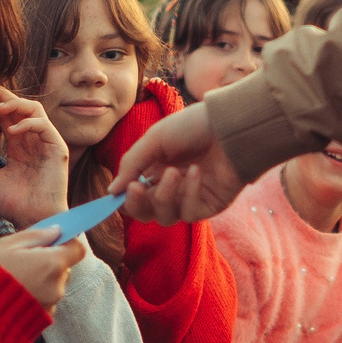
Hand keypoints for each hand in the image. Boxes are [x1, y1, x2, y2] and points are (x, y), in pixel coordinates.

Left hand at [0, 83, 70, 228]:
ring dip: (15, 105)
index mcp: (18, 146)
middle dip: (3, 95)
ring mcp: (46, 143)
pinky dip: (27, 123)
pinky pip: (44, 126)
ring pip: (34, 110)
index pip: (7, 117)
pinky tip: (11, 131)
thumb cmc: (12, 204)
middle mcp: (33, 141)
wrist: (31, 219)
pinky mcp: (57, 148)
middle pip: (20, 108)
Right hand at [0, 224, 87, 310]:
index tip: (52, 241)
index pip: (77, 250)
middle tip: (24, 260)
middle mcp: (56, 287)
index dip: (66, 243)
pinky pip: (44, 302)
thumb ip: (37, 235)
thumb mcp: (8, 244)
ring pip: (53, 285)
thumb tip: (56, 231)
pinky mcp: (40, 321)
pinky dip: (34, 297)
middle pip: (64, 268)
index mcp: (51, 265)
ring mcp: (49, 306)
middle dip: (50, 262)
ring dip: (41, 280)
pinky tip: (14, 295)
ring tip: (15, 280)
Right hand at [109, 103, 246, 225]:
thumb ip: (132, 165)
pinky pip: (189, 212)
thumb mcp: (155, 139)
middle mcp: (170, 188)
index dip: (123, 199)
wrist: (230, 125)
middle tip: (137, 187)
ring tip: (174, 172)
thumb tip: (112, 192)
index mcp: (154, 170)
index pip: (133, 196)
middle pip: (145, 213)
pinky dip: (189, 193)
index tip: (114, 195)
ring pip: (165, 217)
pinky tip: (196, 172)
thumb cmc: (193, 126)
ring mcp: (189, 199)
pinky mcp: (208, 206)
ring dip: (163, 196)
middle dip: (137, 203)